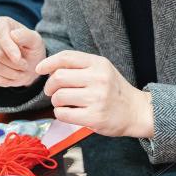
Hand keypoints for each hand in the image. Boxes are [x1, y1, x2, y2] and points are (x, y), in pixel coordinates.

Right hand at [0, 16, 45, 86]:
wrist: (26, 62)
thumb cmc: (31, 49)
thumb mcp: (35, 41)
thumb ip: (27, 36)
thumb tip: (13, 35)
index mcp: (1, 23)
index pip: (0, 33)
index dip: (10, 48)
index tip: (20, 60)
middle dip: (14, 64)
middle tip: (26, 66)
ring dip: (11, 74)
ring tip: (21, 72)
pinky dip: (2, 80)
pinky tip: (12, 78)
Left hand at [36, 51, 153, 137]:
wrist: (136, 112)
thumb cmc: (113, 90)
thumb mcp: (101, 69)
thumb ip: (79, 66)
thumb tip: (48, 67)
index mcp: (99, 64)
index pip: (66, 57)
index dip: (48, 62)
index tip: (39, 69)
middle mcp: (99, 79)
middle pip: (58, 77)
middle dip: (50, 85)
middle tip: (51, 92)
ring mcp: (97, 99)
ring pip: (59, 96)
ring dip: (55, 101)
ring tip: (62, 103)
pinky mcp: (94, 118)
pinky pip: (63, 114)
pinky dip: (60, 114)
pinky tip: (67, 113)